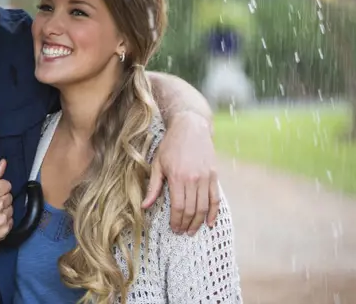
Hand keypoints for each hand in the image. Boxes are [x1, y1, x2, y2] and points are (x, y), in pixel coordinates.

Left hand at [141, 112, 219, 235]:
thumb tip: (145, 206)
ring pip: (203, 207)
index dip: (176, 221)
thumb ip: (153, 187)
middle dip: (186, 224)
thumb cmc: (170, 145)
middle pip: (191, 209)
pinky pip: (215, 198)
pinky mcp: (214, 175)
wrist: (191, 127)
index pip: (178, 206)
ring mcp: (206, 177)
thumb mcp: (158, 164)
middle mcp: (193, 179)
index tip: (174, 229)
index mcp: (177, 177)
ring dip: (198, 222)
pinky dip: (213, 212)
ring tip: (192, 231)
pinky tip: (209, 223)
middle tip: (182, 232)